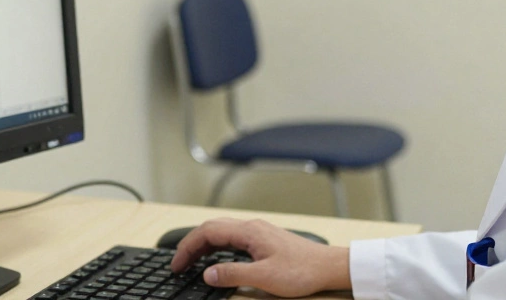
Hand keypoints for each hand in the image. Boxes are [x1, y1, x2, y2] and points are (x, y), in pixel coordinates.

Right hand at [169, 218, 350, 297]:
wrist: (329, 266)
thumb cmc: (302, 270)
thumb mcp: (264, 278)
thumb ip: (234, 274)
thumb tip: (208, 274)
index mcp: (249, 232)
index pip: (208, 232)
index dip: (187, 247)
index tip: (176, 263)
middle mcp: (252, 227)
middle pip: (212, 229)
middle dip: (191, 244)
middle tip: (178, 264)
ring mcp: (259, 233)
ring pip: (222, 232)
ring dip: (204, 245)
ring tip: (191, 262)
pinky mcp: (264, 241)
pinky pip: (233, 238)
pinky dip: (217, 247)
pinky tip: (216, 260)